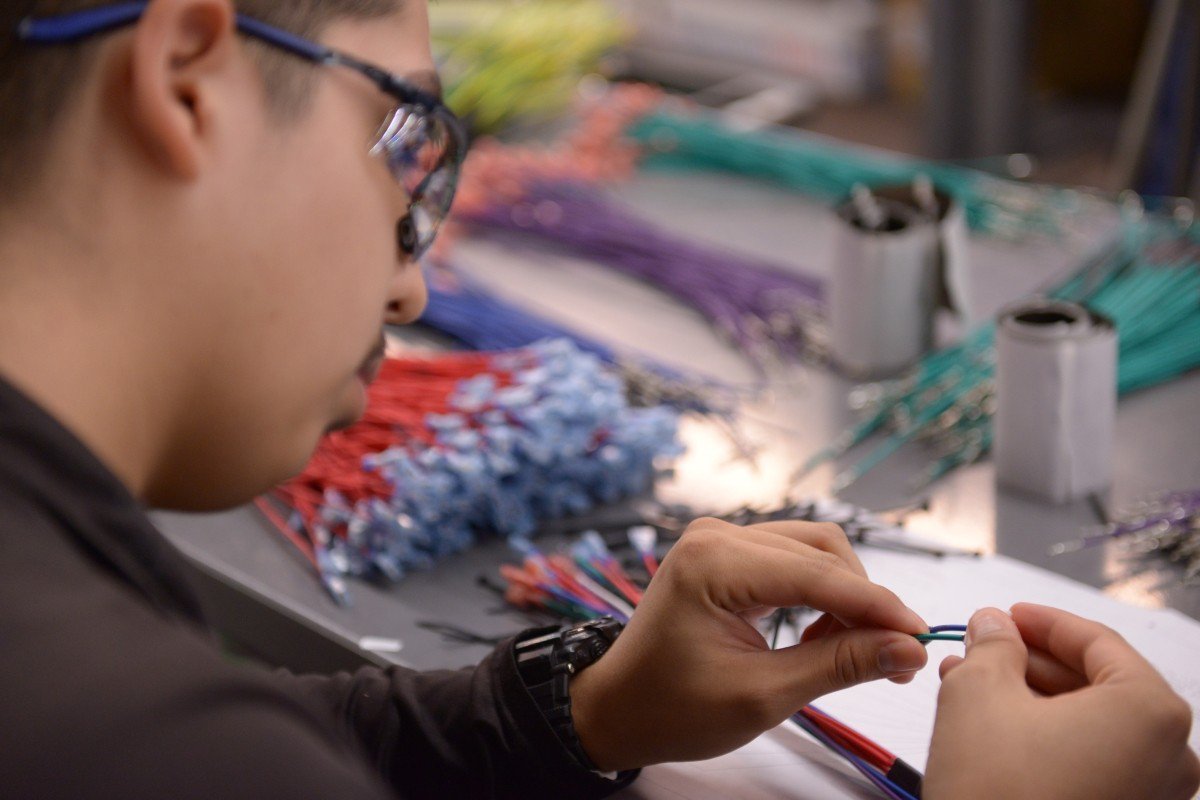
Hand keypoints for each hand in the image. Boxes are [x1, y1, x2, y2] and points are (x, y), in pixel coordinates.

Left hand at [569, 517, 928, 770]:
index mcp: (712, 562)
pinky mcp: (725, 553)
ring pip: (813, 551)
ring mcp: (718, 540)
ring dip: (844, 597)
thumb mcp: (761, 696)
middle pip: (822, 552)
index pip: (818, 574)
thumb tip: (907, 649)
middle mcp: (716, 536)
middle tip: (894, 658)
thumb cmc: (672, 707)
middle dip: (864, 602)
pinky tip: (820, 638)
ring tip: (855, 653)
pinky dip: (819, 595)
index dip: (876, 607)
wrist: (619, 707)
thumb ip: (837, 665)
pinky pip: (791, 560)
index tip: (921, 639)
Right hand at [925, 604, 1199, 799]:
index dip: (1043, 622)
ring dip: (1033, 701)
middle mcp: (1171, 756)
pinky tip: (996, 730)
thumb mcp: (980, 692)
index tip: (1007, 615)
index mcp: (1150, 711)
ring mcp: (1155, 798)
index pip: (1097, 642)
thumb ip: (993, 644)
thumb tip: (995, 625)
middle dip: (1032, 663)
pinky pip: (1093, 764)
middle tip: (984, 650)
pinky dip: (1049, 740)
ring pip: (1092, 727)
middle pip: (1099, 685)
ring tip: (974, 687)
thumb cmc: (998, 794)